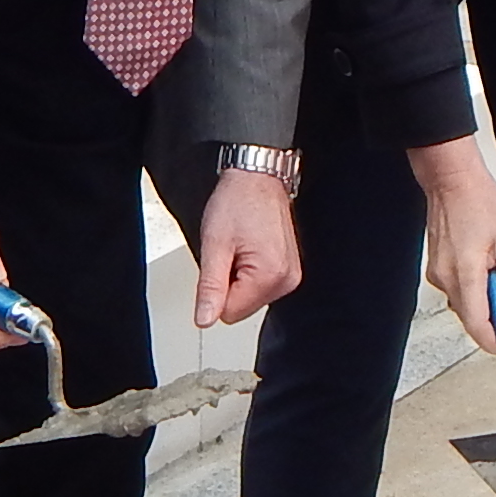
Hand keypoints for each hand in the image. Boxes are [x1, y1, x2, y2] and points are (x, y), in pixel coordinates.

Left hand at [196, 165, 300, 327]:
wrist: (257, 178)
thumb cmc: (239, 201)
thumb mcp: (215, 244)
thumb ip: (210, 287)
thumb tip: (205, 318)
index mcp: (271, 276)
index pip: (230, 313)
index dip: (217, 289)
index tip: (222, 261)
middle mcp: (287, 279)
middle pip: (242, 307)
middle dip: (229, 282)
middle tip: (231, 251)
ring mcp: (290, 275)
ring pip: (250, 297)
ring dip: (239, 276)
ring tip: (241, 247)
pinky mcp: (288, 269)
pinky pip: (259, 285)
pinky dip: (249, 270)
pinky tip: (250, 248)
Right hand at [411, 133, 495, 358]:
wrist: (450, 180)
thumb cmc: (478, 201)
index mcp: (466, 276)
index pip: (480, 327)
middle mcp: (446, 280)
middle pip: (474, 319)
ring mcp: (438, 275)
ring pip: (467, 304)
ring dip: (488, 301)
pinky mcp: (437, 268)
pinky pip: (460, 290)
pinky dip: (477, 287)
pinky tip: (487, 265)